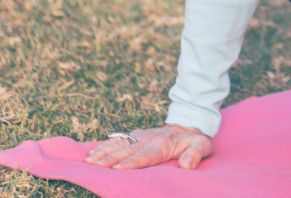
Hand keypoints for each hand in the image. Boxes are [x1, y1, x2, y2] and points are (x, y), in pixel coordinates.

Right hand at [84, 124, 213, 169]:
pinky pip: (118, 140)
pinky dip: (104, 146)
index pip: (144, 156)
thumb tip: (187, 165)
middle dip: (109, 159)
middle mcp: (148, 139)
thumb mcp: (203, 146)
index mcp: (162, 145)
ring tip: (87, 161)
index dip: (130, 163)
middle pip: (126, 151)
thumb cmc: (196, 139)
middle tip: (93, 166)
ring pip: (118, 145)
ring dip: (102, 153)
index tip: (116, 168)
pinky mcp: (136, 135)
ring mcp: (140, 136)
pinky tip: (91, 153)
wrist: (190, 123)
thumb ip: (195, 155)